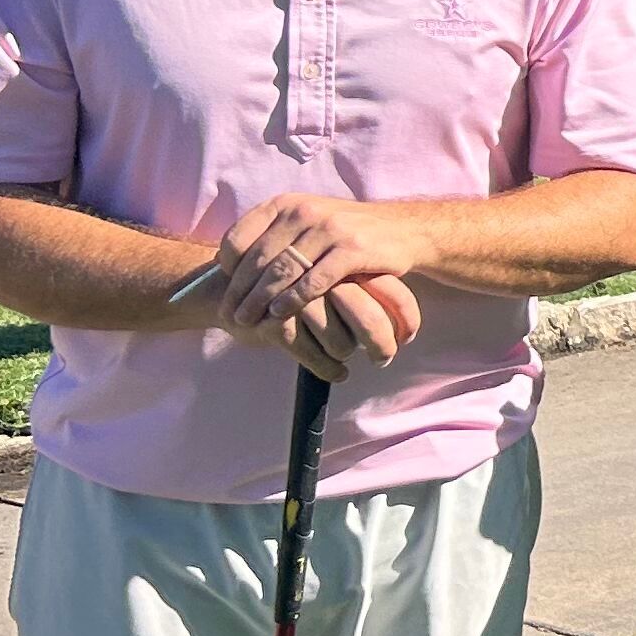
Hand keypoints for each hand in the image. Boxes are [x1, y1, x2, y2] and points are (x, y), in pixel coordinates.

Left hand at [215, 194, 437, 333]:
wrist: (401, 229)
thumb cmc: (343, 231)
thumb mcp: (303, 221)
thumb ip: (269, 236)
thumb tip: (222, 261)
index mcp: (285, 203)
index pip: (239, 237)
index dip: (228, 270)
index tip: (228, 292)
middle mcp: (304, 211)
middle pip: (258, 259)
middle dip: (240, 293)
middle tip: (231, 316)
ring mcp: (330, 229)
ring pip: (282, 271)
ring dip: (261, 300)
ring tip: (249, 321)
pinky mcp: (353, 249)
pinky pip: (314, 280)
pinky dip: (293, 300)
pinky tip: (282, 313)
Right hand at [257, 272, 421, 381]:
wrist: (227, 285)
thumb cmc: (294, 285)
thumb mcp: (331, 278)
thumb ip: (363, 289)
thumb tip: (402, 326)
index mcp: (345, 262)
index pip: (392, 293)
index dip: (406, 319)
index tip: (407, 339)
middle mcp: (325, 278)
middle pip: (370, 320)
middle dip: (382, 346)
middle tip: (383, 360)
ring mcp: (299, 301)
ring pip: (341, 343)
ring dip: (346, 355)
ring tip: (345, 356)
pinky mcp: (274, 323)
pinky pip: (312, 356)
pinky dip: (328, 369)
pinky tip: (337, 373)